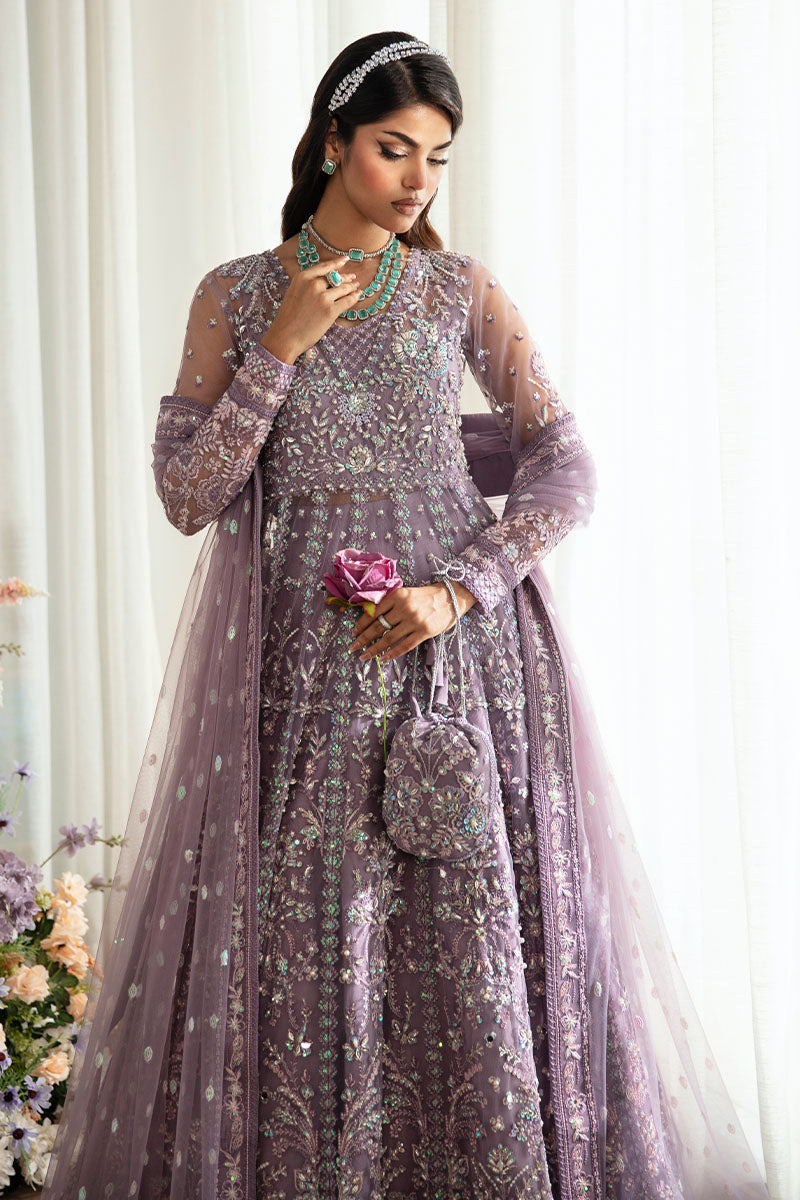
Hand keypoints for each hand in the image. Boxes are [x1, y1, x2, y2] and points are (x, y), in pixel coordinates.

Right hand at [259, 256, 361, 363]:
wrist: (285, 336)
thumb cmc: (289, 317)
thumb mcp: (294, 292)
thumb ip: (308, 284)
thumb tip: (326, 281)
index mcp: (302, 277)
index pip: (324, 267)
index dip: (336, 263)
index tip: (345, 259)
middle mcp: (313, 284)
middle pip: (335, 277)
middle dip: (346, 277)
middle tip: (353, 277)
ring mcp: (323, 297)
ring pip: (343, 288)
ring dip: (352, 287)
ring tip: (357, 286)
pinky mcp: (330, 311)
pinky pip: (347, 301)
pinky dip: (354, 297)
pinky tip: (358, 295)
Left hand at [348, 582, 476, 664]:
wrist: (450, 598)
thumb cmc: (424, 597)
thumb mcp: (405, 594)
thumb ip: (389, 604)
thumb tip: (369, 619)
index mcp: (397, 596)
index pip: (374, 612)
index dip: (361, 624)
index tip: (354, 633)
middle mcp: (404, 608)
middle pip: (378, 627)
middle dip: (363, 639)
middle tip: (352, 647)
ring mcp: (414, 621)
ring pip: (388, 638)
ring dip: (374, 649)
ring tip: (364, 656)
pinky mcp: (424, 632)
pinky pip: (404, 646)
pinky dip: (391, 653)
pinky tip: (383, 658)